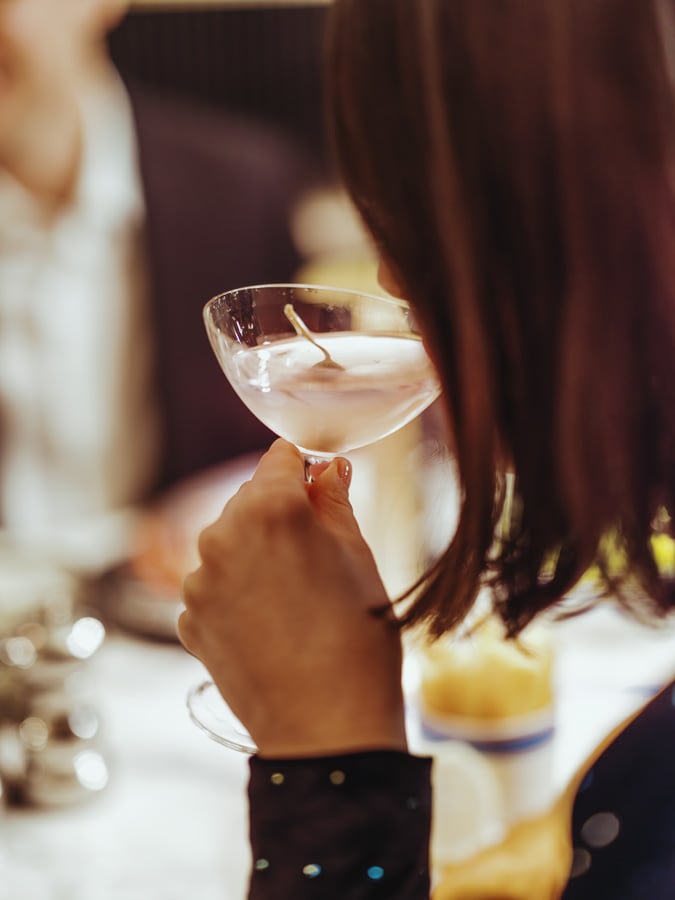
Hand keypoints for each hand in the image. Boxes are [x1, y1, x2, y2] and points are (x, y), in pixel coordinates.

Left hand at [177, 439, 407, 757]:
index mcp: (270, 508)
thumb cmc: (357, 640)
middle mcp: (222, 535)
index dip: (305, 469)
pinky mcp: (189, 618)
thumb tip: (327, 469)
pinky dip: (237, 591)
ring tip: (295, 595)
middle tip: (317, 551)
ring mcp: (198, 580)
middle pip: (250, 498)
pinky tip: (270, 621)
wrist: (326, 730)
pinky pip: (214, 584)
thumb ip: (334, 501)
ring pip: (229, 542)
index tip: (320, 485)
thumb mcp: (358, 557)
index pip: (280, 458)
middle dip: (280, 512)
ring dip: (256, 552)